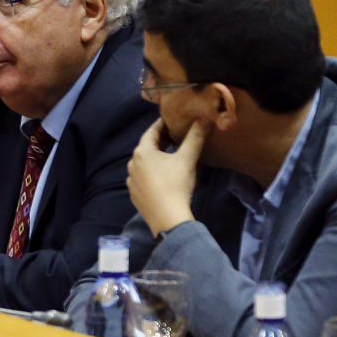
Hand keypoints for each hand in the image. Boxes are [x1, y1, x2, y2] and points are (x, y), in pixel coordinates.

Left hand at [126, 118, 203, 235]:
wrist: (168, 218)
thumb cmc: (176, 185)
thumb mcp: (187, 159)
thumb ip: (195, 137)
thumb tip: (204, 118)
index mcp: (142, 152)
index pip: (152, 131)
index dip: (163, 124)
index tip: (173, 120)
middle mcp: (132, 164)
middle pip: (147, 147)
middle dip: (162, 142)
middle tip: (176, 137)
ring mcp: (131, 180)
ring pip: (145, 164)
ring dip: (157, 159)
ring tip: (172, 157)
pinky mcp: (134, 194)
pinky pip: (144, 178)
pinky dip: (154, 174)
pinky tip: (165, 178)